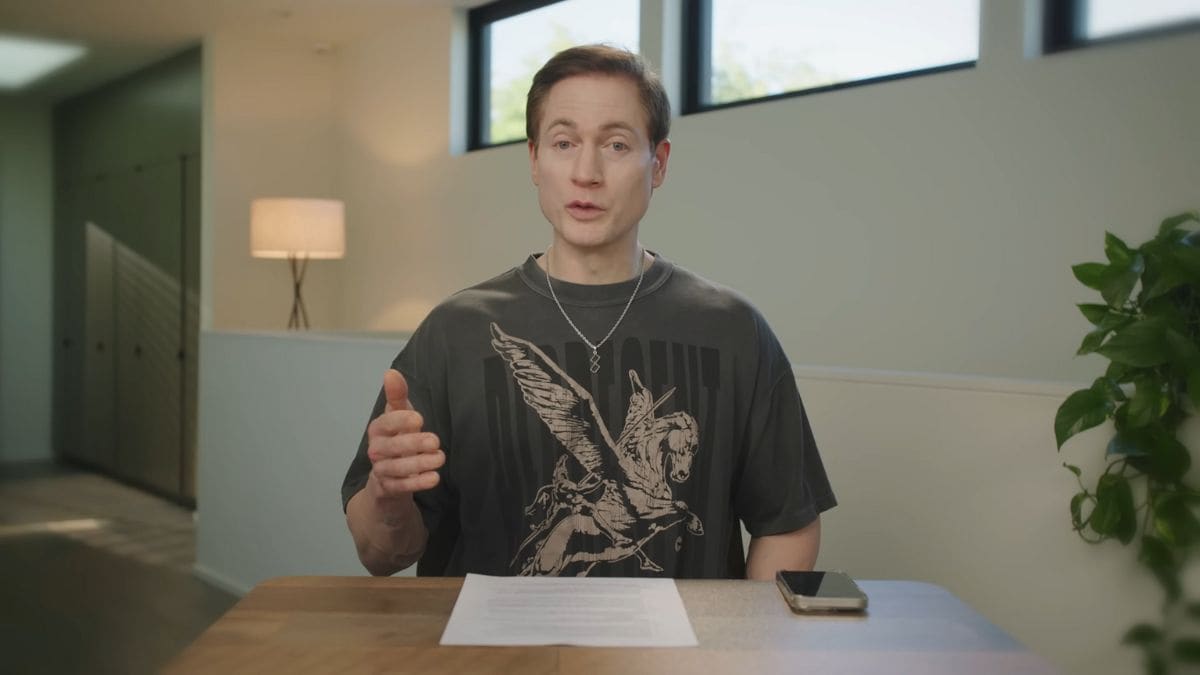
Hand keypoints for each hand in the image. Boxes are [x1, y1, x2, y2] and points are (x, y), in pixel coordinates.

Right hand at [365, 369, 444, 499]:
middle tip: (435, 441)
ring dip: (418, 464)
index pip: (385, 423)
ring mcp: (381, 470)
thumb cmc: (397, 439)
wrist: (388, 477)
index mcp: (378, 429)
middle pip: (391, 447)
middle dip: (413, 444)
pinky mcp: (388, 489)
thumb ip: (397, 395)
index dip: (400, 421)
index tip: (419, 419)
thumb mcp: (399, 416)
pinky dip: (417, 483)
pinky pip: (401, 486)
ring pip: (396, 468)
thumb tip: (390, 372)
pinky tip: (433, 478)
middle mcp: (376, 450)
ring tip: (440, 459)